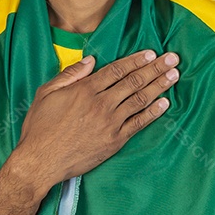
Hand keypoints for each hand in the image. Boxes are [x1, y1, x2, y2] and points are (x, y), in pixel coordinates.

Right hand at [11, 49, 179, 195]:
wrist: (40, 162)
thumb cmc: (40, 127)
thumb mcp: (46, 93)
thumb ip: (70, 75)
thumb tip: (91, 61)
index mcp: (85, 90)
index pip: (117, 70)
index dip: (136, 60)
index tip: (151, 53)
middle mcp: (101, 104)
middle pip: (133, 81)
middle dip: (155, 68)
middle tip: (172, 58)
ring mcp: (110, 123)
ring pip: (140, 100)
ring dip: (159, 86)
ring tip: (174, 75)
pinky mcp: (114, 141)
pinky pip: (138, 124)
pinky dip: (153, 113)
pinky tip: (164, 103)